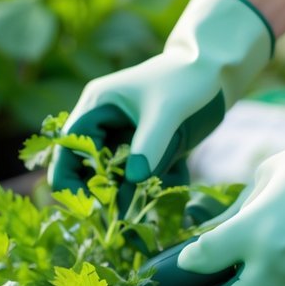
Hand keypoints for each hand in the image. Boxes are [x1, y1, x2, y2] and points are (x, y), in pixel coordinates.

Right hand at [49, 0, 273, 191]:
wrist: (214, 71)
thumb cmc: (188, 79)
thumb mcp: (168, 112)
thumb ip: (149, 145)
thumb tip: (132, 181)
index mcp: (97, 105)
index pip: (69, 146)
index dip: (71, 177)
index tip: (89, 205)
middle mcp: (102, 122)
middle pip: (85, 167)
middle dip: (101, 191)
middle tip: (122, 214)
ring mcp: (121, 136)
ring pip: (112, 176)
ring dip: (129, 192)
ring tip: (153, 200)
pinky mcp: (141, 148)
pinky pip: (137, 175)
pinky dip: (152, 184)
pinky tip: (178, 175)